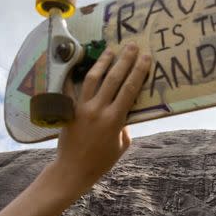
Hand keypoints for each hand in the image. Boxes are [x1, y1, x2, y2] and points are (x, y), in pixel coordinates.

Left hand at [53, 43, 150, 192]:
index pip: (129, 89)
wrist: (73, 170)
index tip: (146, 57)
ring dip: (103, 62)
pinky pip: (72, 89)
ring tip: (111, 50)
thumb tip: (124, 112)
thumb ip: (125, 126)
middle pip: (114, 79)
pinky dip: (75, 75)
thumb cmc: (101, 161)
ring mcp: (82, 108)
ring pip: (93, 78)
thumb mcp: (121, 145)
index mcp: (114, 119)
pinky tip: (79, 63)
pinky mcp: (69, 110)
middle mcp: (98, 110)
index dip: (139, 71)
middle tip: (132, 46)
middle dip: (125, 60)